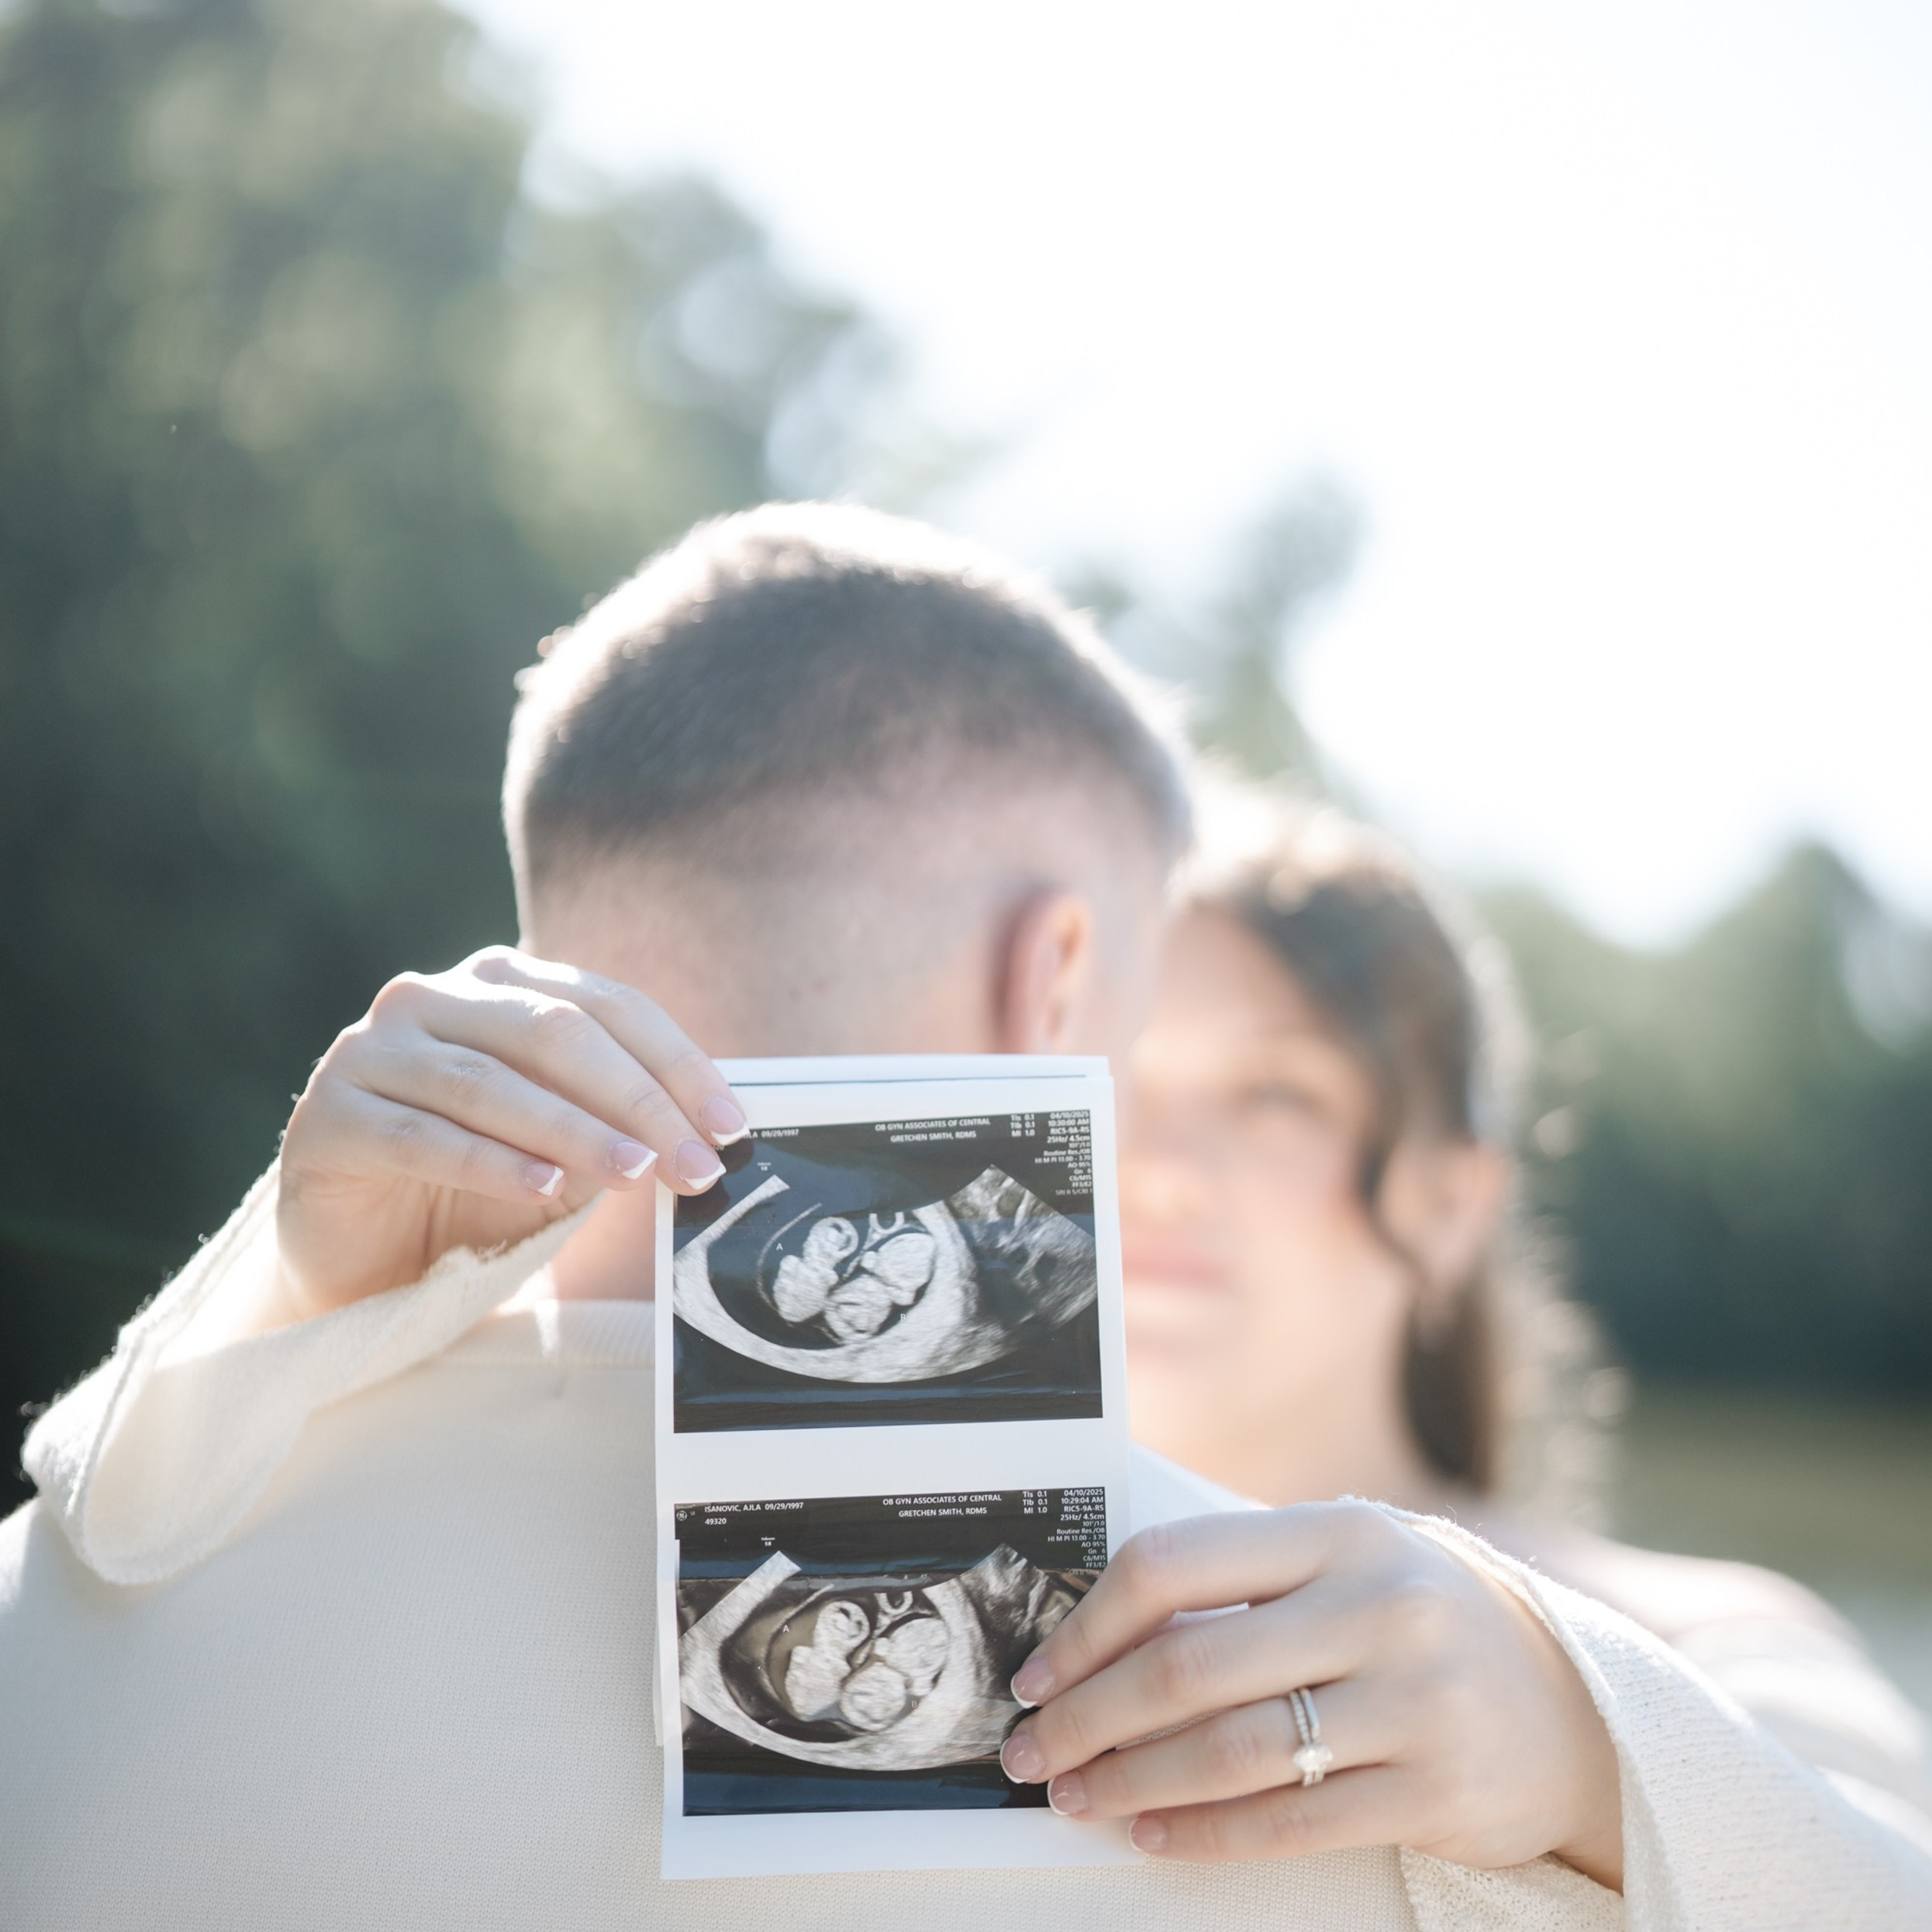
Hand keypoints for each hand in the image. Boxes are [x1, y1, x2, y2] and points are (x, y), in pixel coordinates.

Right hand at [277, 946, 746, 1312]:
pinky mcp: (327, 1117)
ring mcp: (370, 1052)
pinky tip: (541, 1189)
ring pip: (489, 1082)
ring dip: (574, 1131)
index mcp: (499, 985)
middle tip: (694, 1163)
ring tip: (635, 1174)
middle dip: (637, 1101)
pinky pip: (421, 1135)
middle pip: (552, 1033)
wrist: (364, 1262)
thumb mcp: (564, 1151)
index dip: (675, 1063)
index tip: (730, 1125)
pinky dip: (490, 1162)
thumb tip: (710, 1132)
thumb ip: (619, 1125)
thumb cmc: (475, 1194)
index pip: (605, 1005)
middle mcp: (429, 997)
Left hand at [999, 1502, 1622, 1888]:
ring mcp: (1415, 1701)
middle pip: (1189, 1667)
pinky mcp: (1436, 1793)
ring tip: (1079, 1798)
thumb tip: (1098, 1640)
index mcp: (1340, 1532)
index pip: (1175, 1564)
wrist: (1576, 1706)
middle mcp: (1379, 1606)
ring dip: (1133, 1782)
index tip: (1038, 1672)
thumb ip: (1244, 1585)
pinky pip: (1291, 1823)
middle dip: (1089, 1718)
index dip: (1088, 1626)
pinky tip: (1154, 1835)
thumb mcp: (1347, 1565)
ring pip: (1231, 1753)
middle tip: (1033, 1751)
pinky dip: (1204, 1835)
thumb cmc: (1423, 1621)